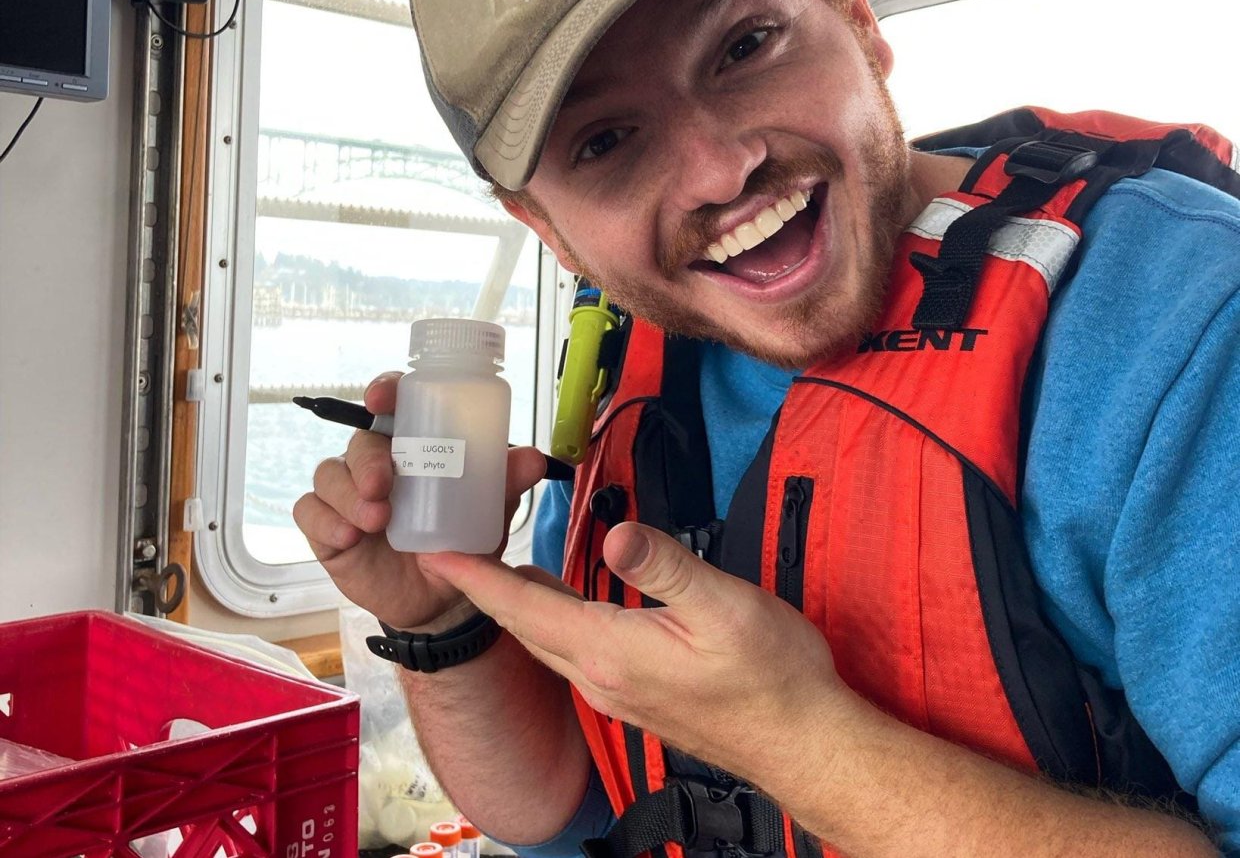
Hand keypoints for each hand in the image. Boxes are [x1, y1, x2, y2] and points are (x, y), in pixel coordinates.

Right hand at [293, 371, 545, 630]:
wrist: (444, 599)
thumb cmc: (463, 538)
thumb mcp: (490, 509)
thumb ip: (507, 482)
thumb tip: (532, 459)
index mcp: (414, 445)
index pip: (392, 404)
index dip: (383, 391)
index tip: (382, 398)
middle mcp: (377, 462)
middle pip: (359, 441)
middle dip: (367, 459)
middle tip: (384, 485)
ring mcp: (348, 495)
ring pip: (329, 474)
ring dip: (347, 494)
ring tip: (375, 521)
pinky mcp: (328, 529)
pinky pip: (309, 513)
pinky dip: (325, 521)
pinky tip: (347, 537)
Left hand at [424, 521, 847, 786]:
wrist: (804, 744)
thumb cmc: (772, 677)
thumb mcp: (725, 609)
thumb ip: (665, 569)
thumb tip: (613, 537)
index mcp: (612, 652)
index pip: (524, 610)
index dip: (476, 577)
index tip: (433, 552)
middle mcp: (602, 678)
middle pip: (526, 628)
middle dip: (484, 590)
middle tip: (452, 554)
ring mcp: (618, 693)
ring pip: (548, 643)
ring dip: (516, 608)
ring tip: (493, 574)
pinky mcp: (638, 697)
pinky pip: (573, 654)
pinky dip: (550, 624)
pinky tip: (559, 608)